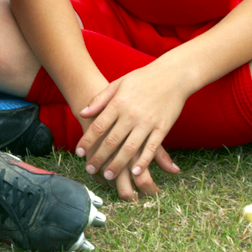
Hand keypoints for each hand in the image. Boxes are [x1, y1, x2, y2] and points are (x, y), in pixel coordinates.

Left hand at [74, 65, 185, 200]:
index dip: (87, 141)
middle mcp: (131, 115)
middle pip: (111, 141)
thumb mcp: (118, 83)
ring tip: (108, 176)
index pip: (98, 126)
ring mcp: (148, 122)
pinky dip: (143, 161)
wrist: (173, 75)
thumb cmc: (143, 78)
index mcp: (118, 103)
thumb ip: (100, 99)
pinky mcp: (162, 128)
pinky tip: (136, 172)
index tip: (79, 153)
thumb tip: (82, 112)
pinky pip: (151, 148)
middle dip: (99, 157)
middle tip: (90, 169)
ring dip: (118, 164)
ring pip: (130, 149)